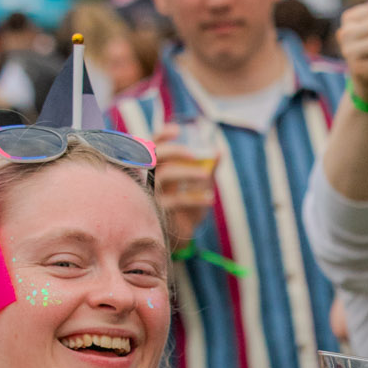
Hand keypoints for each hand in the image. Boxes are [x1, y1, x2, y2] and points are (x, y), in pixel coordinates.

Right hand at [152, 127, 217, 250]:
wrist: (181, 237)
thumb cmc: (186, 207)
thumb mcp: (198, 186)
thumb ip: (207, 168)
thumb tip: (219, 152)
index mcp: (155, 169)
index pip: (152, 146)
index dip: (161, 136)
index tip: (177, 130)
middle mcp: (148, 178)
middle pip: (155, 156)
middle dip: (176, 151)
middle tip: (195, 155)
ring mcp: (150, 195)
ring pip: (165, 175)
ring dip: (187, 172)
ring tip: (206, 175)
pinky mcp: (158, 212)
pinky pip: (176, 201)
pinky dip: (194, 198)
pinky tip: (209, 199)